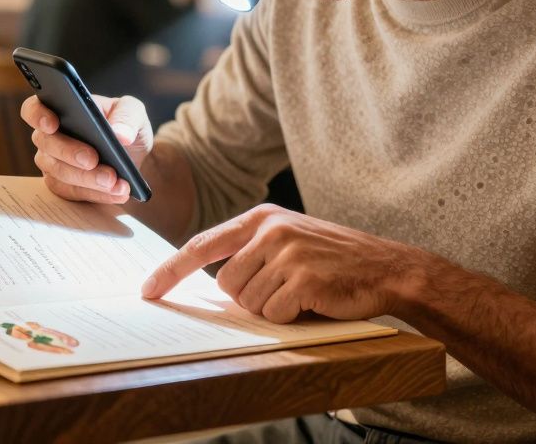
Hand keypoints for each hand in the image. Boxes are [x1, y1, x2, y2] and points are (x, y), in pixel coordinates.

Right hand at [21, 93, 153, 203]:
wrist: (133, 156)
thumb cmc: (125, 125)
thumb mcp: (133, 112)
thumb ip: (127, 117)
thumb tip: (120, 135)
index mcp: (60, 109)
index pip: (33, 109)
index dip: (37, 116)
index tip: (52, 124)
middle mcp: (50, 137)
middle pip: (46, 144)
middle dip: (70, 153)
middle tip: (93, 159)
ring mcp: (53, 164)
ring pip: (60, 173)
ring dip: (88, 179)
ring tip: (115, 181)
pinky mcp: (63, 187)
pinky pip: (73, 193)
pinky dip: (98, 194)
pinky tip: (118, 192)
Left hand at [142, 204, 425, 323]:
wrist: (387, 267)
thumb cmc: (335, 260)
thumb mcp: (290, 240)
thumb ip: (251, 251)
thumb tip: (212, 283)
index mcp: (261, 217)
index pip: (202, 245)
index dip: (171, 271)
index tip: (147, 290)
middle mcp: (269, 229)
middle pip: (226, 284)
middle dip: (250, 298)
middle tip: (285, 290)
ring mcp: (286, 252)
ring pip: (248, 302)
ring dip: (273, 308)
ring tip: (303, 293)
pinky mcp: (303, 278)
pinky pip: (274, 313)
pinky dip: (291, 317)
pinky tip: (314, 300)